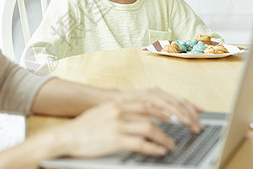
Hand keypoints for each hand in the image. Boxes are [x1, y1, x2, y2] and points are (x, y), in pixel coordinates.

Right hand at [55, 88, 202, 158]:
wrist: (66, 137)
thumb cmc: (84, 128)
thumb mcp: (104, 113)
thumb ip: (123, 112)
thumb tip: (143, 117)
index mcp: (119, 103)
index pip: (150, 102)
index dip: (169, 107)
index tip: (183, 113)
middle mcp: (120, 110)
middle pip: (154, 112)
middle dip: (174, 119)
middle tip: (186, 127)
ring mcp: (117, 124)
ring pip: (150, 128)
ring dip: (164, 137)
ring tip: (171, 145)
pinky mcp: (114, 139)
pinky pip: (140, 143)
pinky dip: (153, 148)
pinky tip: (160, 151)